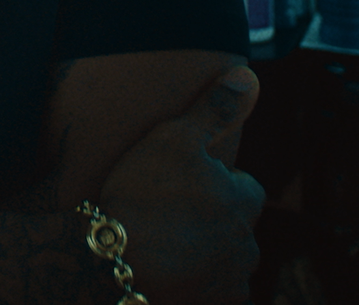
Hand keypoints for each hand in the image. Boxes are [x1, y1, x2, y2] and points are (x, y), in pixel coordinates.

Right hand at [91, 66, 264, 304]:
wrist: (110, 261)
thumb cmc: (143, 195)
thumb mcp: (175, 138)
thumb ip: (214, 108)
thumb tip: (248, 76)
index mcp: (245, 204)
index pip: (246, 190)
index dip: (217, 184)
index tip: (186, 184)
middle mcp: (246, 248)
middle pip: (234, 230)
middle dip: (211, 224)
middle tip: (168, 216)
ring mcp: (227, 285)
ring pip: (222, 264)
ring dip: (202, 258)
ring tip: (162, 247)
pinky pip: (206, 295)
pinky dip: (191, 287)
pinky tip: (162, 274)